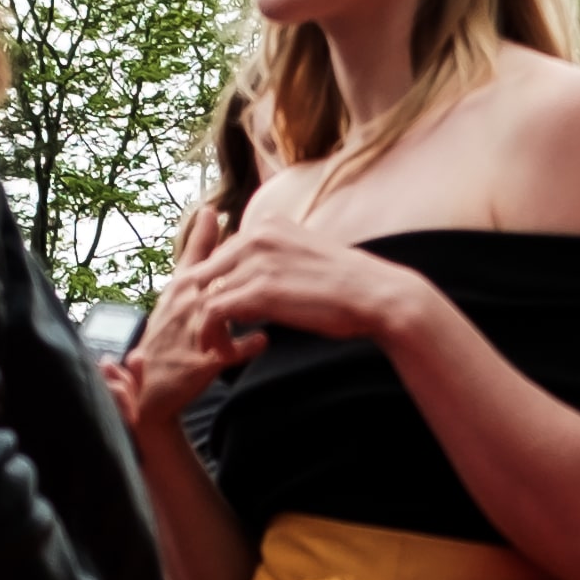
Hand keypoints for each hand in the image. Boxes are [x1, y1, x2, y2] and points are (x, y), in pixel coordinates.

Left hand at [182, 178, 424, 361]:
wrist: (376, 295)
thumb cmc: (349, 285)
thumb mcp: (307, 257)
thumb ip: (279, 259)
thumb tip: (266, 280)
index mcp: (268, 225)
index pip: (222, 254)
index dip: (218, 288)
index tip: (223, 316)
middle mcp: (257, 235)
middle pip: (206, 271)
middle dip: (203, 306)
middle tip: (211, 335)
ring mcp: (256, 261)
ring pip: (205, 293)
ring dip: (206, 326)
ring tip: (216, 349)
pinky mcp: (259, 291)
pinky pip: (214, 313)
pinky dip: (213, 336)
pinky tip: (226, 354)